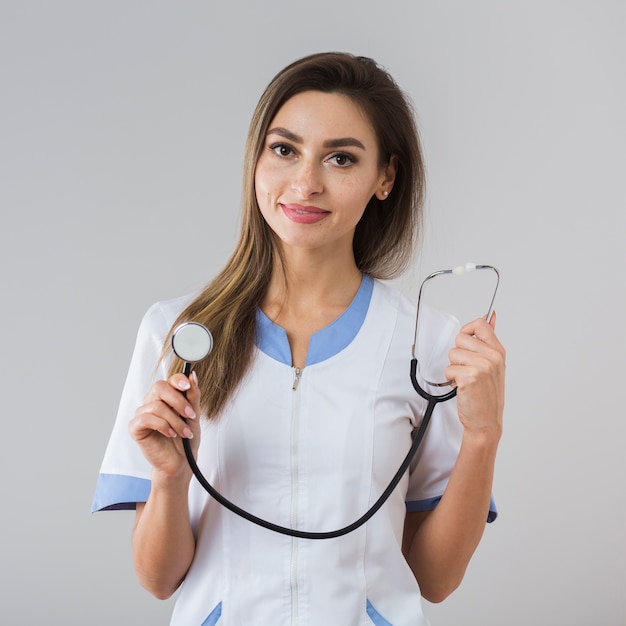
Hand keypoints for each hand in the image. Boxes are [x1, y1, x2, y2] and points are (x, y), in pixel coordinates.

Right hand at [129, 371, 201, 479]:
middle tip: (190, 414)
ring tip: (184, 432)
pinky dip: (163, 426)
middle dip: (178, 401)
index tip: (188, 386)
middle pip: (159, 387)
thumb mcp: (194, 415)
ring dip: (175, 420)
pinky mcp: (136, 427)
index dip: (178, 380)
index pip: (169, 380)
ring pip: (156, 406)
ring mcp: (142, 414)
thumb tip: (192, 376)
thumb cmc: (186, 438)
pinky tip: (171, 434)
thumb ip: (193, 396)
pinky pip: (146, 419)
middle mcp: (152, 402)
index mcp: (166, 397)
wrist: (181, 461)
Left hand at [444, 313, 505, 440]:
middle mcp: (492, 357)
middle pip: (460, 338)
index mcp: (498, 351)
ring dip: (454, 368)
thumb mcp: (494, 365)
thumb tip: (490, 317)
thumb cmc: (487, 395)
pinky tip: (461, 387)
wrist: (485, 421)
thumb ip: (489, 341)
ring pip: (452, 353)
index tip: (466, 343)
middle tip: (467, 369)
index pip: (480, 324)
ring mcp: (482, 367)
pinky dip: (451, 379)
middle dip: (458, 354)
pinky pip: (449, 369)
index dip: (467, 330)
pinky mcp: (470, 377)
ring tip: (465, 379)